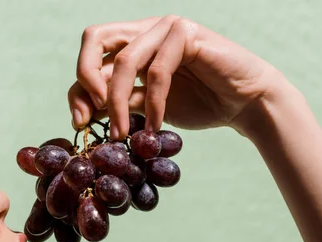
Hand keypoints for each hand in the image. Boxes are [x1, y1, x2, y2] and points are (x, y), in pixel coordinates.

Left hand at [68, 15, 283, 139]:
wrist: (243, 105)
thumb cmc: (198, 103)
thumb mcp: (148, 107)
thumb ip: (121, 102)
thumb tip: (82, 113)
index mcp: (133, 43)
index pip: (91, 55)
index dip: (78, 87)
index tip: (80, 121)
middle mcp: (145, 30)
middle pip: (95, 38)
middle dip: (85, 78)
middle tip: (88, 115)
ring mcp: (166, 27)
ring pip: (125, 60)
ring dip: (118, 103)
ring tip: (122, 134)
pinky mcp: (187, 34)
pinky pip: (157, 71)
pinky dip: (153, 104)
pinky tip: (154, 127)